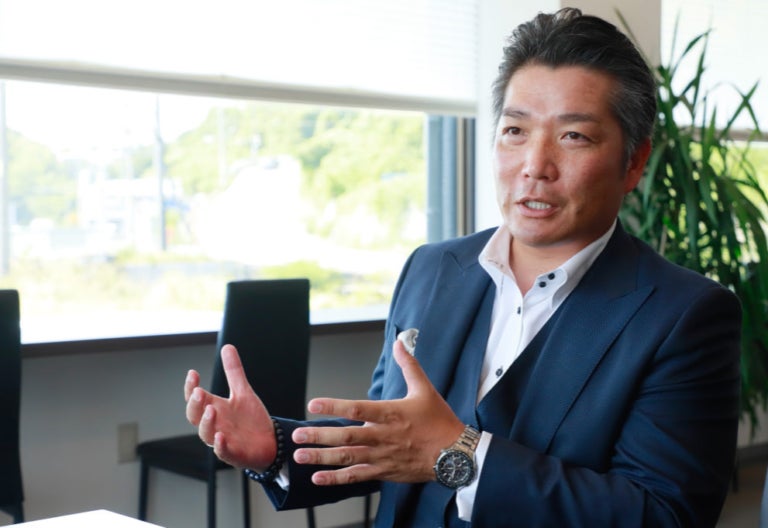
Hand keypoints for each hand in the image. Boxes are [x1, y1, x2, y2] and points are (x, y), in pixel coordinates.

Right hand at [184, 344, 275, 469]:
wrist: (269, 442)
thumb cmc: (250, 419)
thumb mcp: (243, 392)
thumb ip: (233, 372)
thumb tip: (227, 347)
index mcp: (214, 409)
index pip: (195, 398)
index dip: (190, 387)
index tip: (193, 373)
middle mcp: (214, 425)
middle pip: (195, 416)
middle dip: (195, 404)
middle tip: (199, 391)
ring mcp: (222, 440)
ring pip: (206, 434)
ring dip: (206, 422)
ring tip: (212, 409)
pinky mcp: (233, 454)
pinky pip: (223, 451)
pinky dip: (220, 445)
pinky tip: (221, 436)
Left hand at [291, 340, 464, 485]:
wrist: (455, 454)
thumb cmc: (439, 421)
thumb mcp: (425, 389)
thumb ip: (409, 365)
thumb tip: (400, 342)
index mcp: (391, 414)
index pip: (357, 408)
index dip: (334, 406)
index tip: (314, 404)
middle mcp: (383, 436)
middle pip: (346, 436)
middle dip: (320, 436)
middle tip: (297, 435)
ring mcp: (383, 456)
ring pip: (348, 458)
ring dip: (322, 457)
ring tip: (300, 456)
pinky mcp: (385, 471)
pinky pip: (357, 476)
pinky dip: (337, 478)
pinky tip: (318, 478)